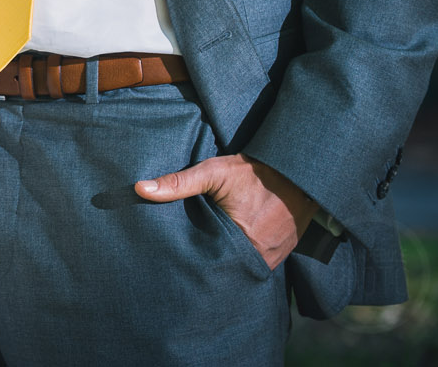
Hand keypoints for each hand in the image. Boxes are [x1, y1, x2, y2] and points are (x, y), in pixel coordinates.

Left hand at [135, 153, 318, 269]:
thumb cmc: (253, 172)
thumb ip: (179, 182)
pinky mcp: (282, 253)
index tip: (175, 253)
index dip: (191, 257)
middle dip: (208, 261)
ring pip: (241, 266)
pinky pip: (257, 262)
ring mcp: (274, 257)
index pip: (207, 260)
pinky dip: (243, 255)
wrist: (297, 171)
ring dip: (227, 259)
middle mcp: (260, 256)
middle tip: (187, 255)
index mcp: (242, 241)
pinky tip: (229, 248)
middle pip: (225, 266)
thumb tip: (140, 189)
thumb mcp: (214, 172)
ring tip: (207, 252)